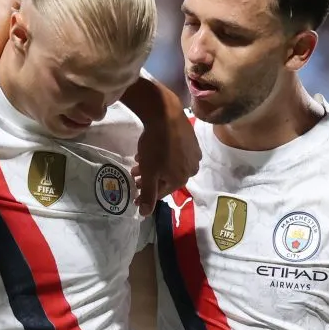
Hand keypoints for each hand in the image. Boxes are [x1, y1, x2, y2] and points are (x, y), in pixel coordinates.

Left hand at [131, 98, 199, 216]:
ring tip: (139, 161)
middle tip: (134, 174)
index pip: (161, 192)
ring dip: (154, 167)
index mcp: (181, 179)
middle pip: (165, 179)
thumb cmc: (155, 146)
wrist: (165, 114)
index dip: (146, 195)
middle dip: (149, 179)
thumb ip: (147, 194)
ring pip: (170, 166)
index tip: (134, 195)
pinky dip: (163, 156)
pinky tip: (151, 150)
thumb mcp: (149, 172)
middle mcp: (191, 169)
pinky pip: (175, 154)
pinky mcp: (192, 141)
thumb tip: (145, 215)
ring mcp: (193, 154)